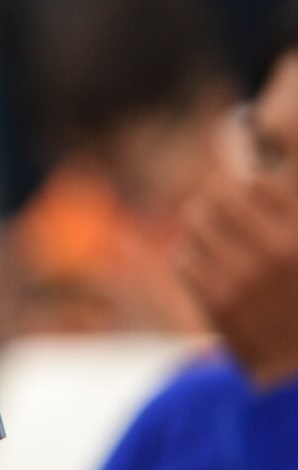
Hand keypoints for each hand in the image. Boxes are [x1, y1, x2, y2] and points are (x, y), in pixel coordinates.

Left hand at [174, 172, 297, 384]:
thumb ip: (286, 207)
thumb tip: (261, 164)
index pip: (259, 182)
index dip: (250, 184)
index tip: (249, 190)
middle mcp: (277, 253)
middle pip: (218, 195)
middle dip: (216, 195)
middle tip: (220, 201)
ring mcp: (242, 280)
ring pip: (196, 224)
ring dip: (202, 225)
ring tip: (214, 233)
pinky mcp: (215, 305)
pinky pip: (183, 258)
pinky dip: (191, 256)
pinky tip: (210, 265)